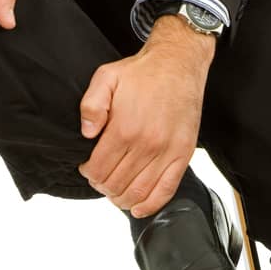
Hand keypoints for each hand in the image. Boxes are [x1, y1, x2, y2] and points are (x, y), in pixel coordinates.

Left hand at [76, 21, 215, 215]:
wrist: (178, 63)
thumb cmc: (142, 72)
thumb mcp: (106, 77)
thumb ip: (91, 105)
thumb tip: (87, 134)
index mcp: (124, 128)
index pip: (98, 169)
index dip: (88, 173)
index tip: (87, 167)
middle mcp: (146, 144)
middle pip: (116, 184)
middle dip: (103, 185)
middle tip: (100, 178)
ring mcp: (167, 151)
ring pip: (138, 192)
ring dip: (121, 198)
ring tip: (115, 190)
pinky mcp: (183, 154)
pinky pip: (166, 191)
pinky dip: (150, 205)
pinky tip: (137, 206)